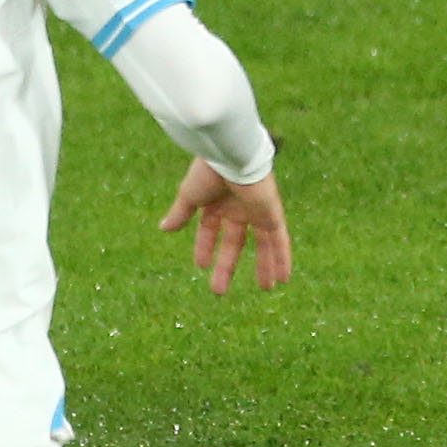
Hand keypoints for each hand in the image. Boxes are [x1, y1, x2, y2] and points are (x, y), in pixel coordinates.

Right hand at [159, 160, 292, 292]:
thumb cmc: (208, 171)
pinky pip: (280, 240)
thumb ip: (180, 213)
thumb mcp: (189, 195)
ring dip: (263, 267)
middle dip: (227, 266)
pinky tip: (283, 277)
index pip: (210, 230)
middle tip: (219, 291)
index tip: (201, 265)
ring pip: (262, 244)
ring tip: (266, 288)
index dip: (205, 247)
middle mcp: (238, 207)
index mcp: (217, 201)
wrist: (231, 156)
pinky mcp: (272, 214)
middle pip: (235, 242)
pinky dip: (282, 258)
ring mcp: (257, 211)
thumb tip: (163, 228)